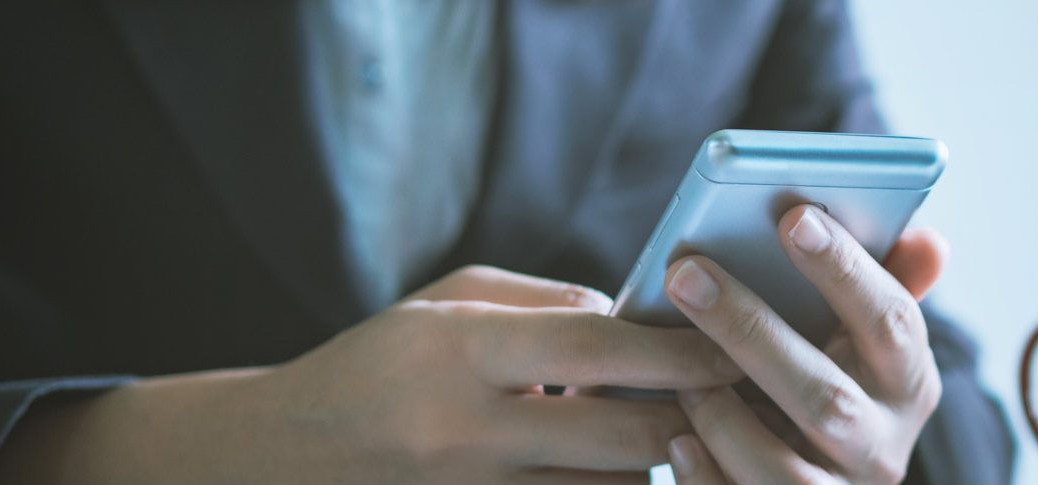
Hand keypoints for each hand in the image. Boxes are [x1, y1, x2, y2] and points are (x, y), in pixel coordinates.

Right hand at [0, 266, 742, 484]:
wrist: (279, 459)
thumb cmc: (376, 365)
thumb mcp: (444, 304)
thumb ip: (545, 303)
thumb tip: (636, 316)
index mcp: (458, 350)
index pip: (596, 346)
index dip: (679, 346)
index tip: (738, 339)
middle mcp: (466, 430)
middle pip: (621, 434)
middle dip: (702, 417)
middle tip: (758, 397)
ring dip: (671, 466)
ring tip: (721, 437)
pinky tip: (649, 467)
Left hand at [661, 205, 947, 483]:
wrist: (807, 478)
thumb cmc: (821, 384)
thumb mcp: (860, 345)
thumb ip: (885, 287)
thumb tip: (927, 241)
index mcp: (908, 385)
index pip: (891, 322)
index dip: (846, 270)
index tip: (794, 216)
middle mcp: (882, 448)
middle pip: (826, 398)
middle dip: (752, 333)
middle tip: (686, 275)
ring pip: (786, 471)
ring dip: (724, 417)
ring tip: (676, 376)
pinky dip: (706, 475)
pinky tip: (675, 440)